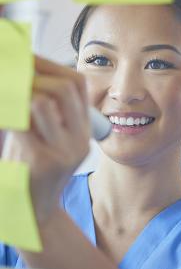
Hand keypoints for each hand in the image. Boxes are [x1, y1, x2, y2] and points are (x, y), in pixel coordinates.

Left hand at [2, 56, 90, 223]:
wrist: (32, 210)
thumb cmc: (32, 167)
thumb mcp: (46, 135)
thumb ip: (43, 107)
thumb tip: (25, 71)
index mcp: (84, 128)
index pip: (78, 84)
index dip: (52, 66)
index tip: (28, 59)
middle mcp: (80, 138)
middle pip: (64, 88)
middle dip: (34, 76)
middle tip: (14, 77)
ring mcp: (64, 152)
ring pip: (42, 102)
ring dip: (19, 96)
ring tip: (9, 102)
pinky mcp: (43, 163)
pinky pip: (22, 125)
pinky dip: (9, 115)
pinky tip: (5, 117)